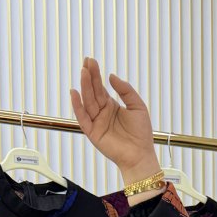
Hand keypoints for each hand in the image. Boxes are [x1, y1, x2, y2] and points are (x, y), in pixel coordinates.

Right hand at [70, 57, 160, 179]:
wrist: (140, 155)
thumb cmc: (141, 133)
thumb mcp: (137, 106)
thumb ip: (125, 90)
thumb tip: (111, 76)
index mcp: (112, 106)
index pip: (100, 88)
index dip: (96, 74)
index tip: (91, 61)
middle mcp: (102, 113)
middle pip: (93, 92)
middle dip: (89, 77)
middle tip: (86, 62)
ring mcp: (96, 122)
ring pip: (88, 102)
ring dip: (84, 87)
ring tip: (83, 72)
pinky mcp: (93, 133)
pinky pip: (82, 118)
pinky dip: (77, 106)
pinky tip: (74, 93)